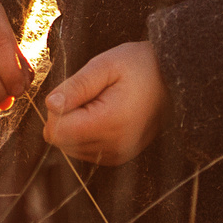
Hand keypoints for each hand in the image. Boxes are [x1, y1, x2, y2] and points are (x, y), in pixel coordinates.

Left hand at [43, 41, 163, 166]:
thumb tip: (50, 104)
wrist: (173, 77)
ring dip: (76, 125)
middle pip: (62, 140)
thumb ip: (76, 86)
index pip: (57, 131)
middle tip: (90, 94)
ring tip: (99, 103)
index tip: (75, 91)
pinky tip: (103, 114)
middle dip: (66, 116)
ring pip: (71, 147)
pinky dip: (86, 133)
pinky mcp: (120, 156)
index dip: (56, 109)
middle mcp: (115, 146)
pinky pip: (86, 151)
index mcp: (110, 123)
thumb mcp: (104, 65)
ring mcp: (119, 154)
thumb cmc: (139, 65)